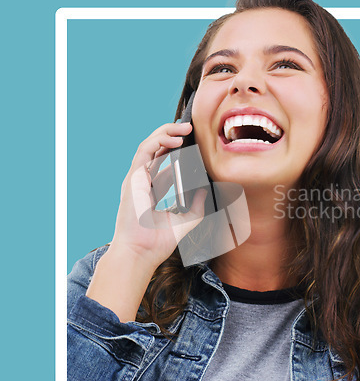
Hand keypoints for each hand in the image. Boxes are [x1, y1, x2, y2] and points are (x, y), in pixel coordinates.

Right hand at [110, 122, 206, 269]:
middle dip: (172, 136)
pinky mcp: (133, 178)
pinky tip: (175, 140)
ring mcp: (136, 179)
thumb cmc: (158, 241)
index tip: (194, 144)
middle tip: (190, 129)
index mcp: (152, 191)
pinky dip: (159, 141)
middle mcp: (143, 182)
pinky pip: (145, 151)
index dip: (177, 151)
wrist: (142, 252)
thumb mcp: (186, 220)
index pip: (163, 164)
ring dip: (166, 133)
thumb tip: (205, 188)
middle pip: (156, 151)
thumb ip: (196, 204)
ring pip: (149, 146)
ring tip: (185, 128)